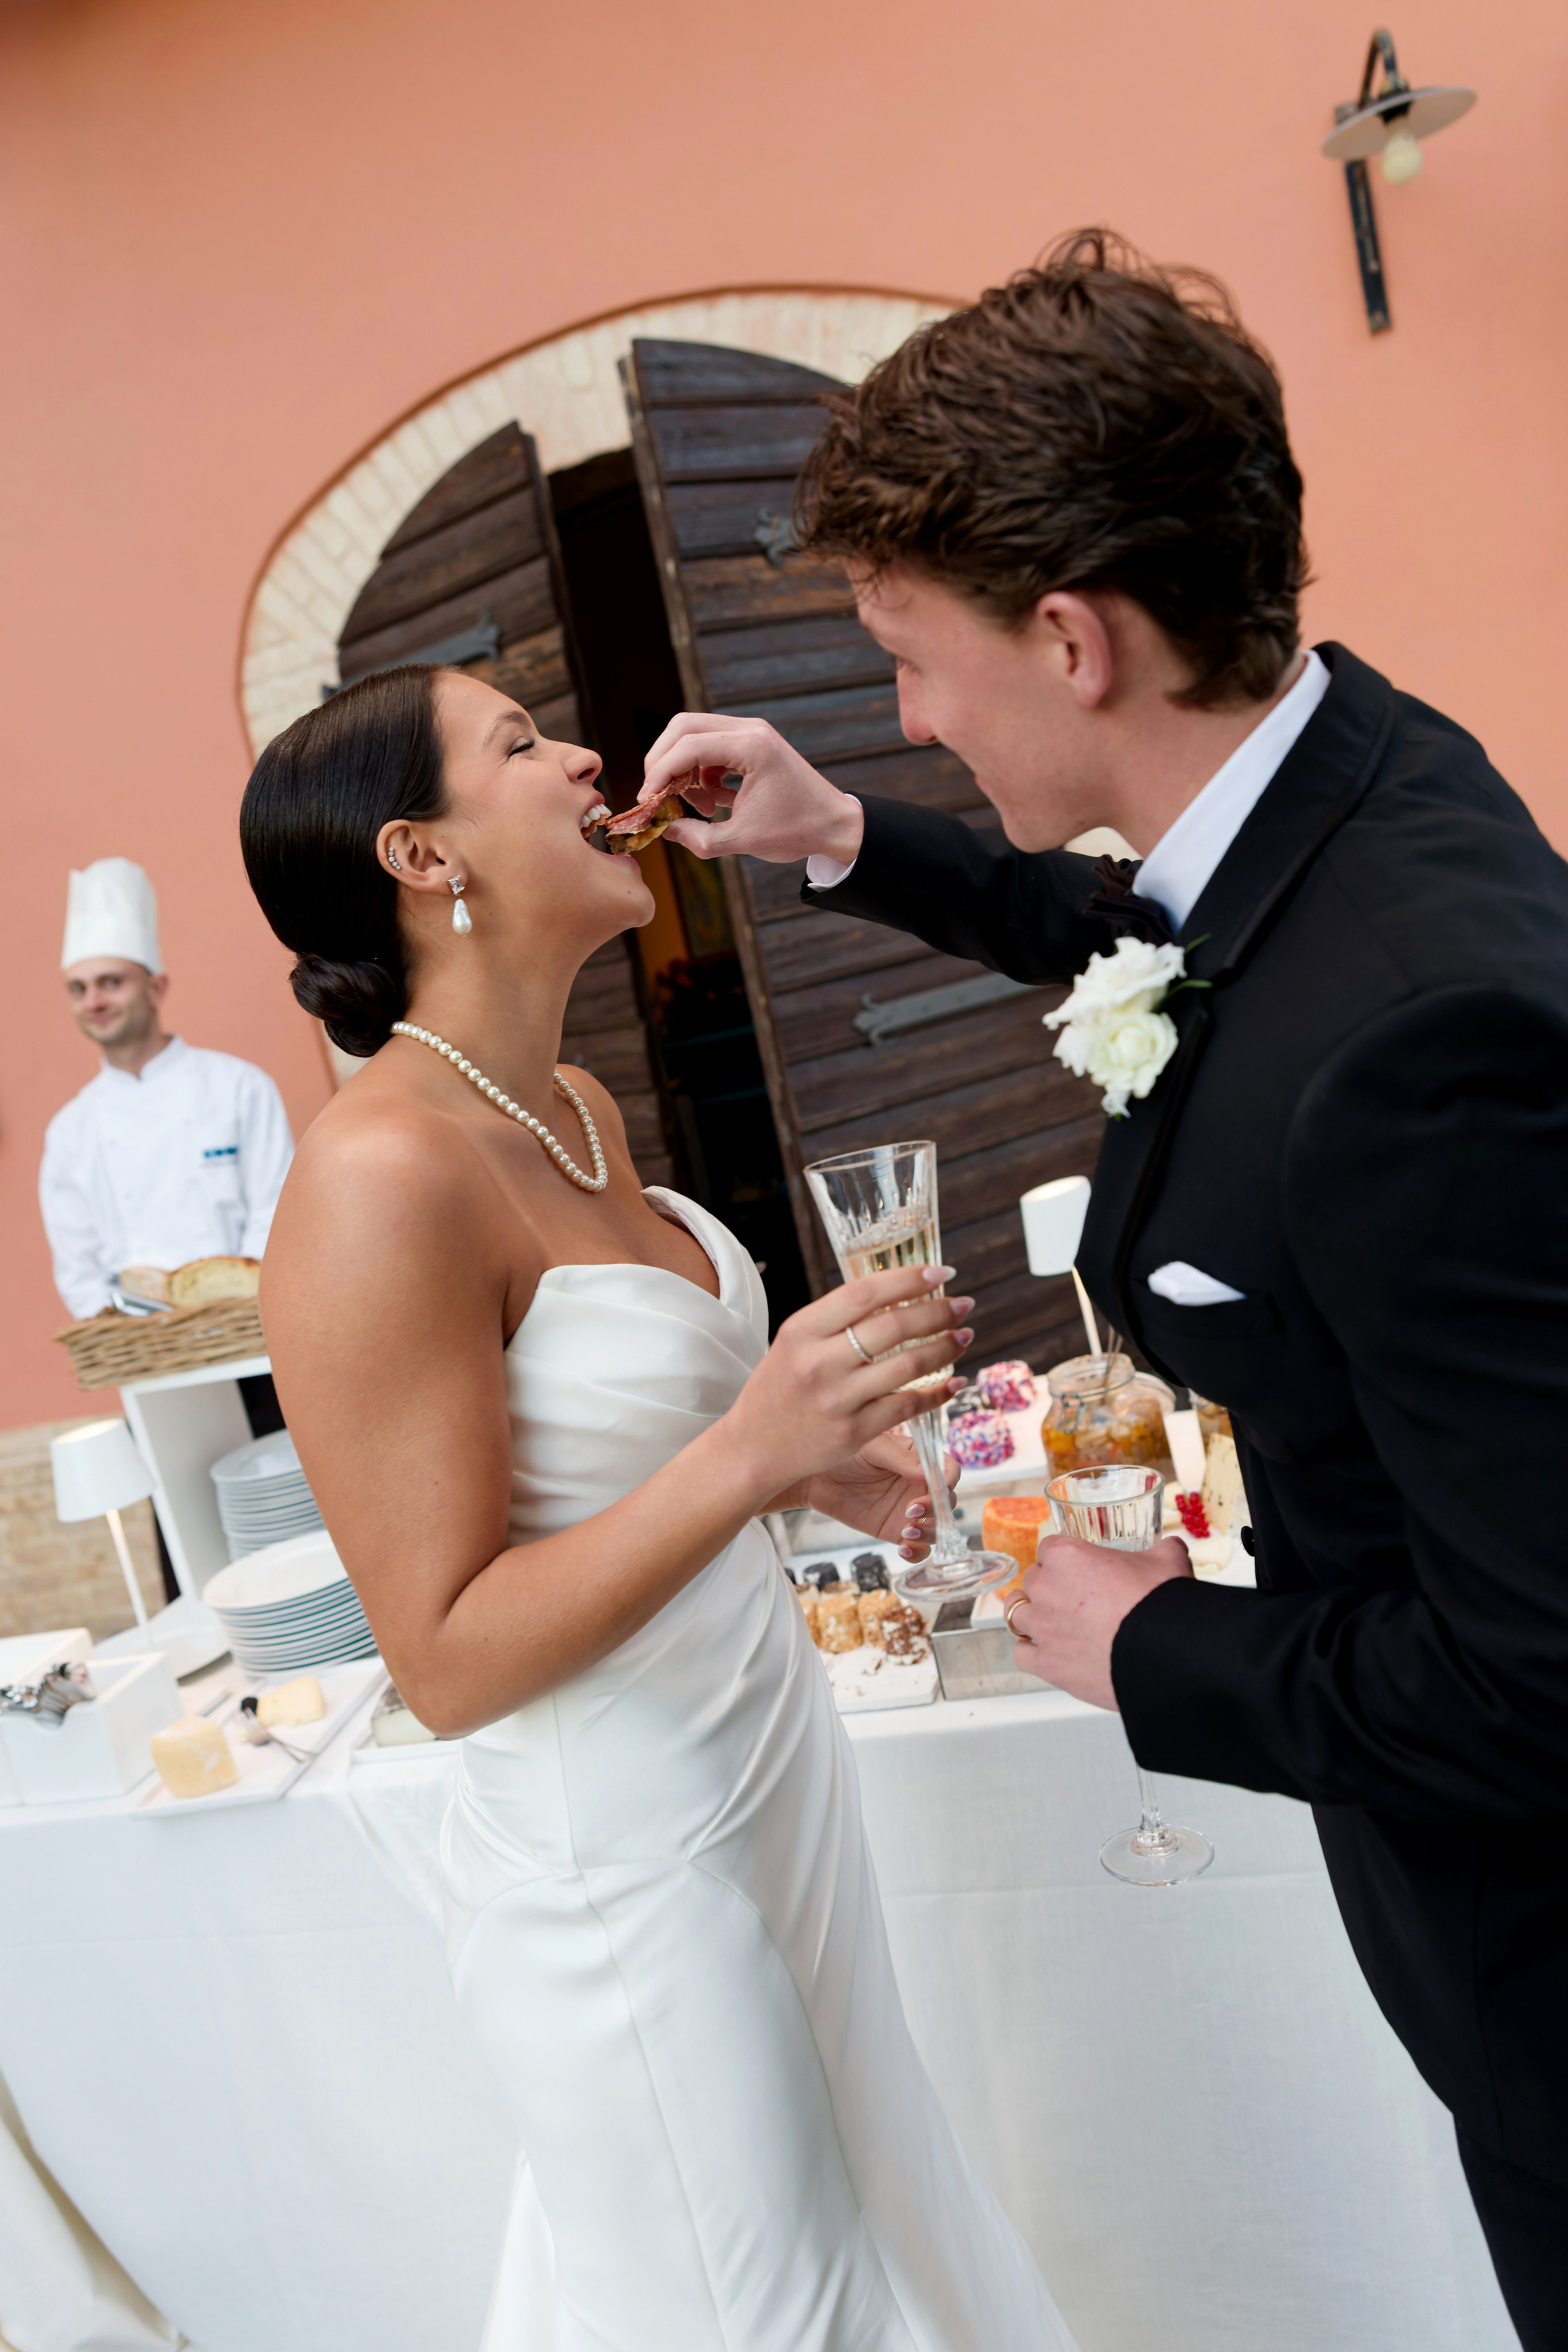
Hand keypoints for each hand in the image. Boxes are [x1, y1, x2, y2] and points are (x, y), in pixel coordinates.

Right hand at [638, 713, 864, 866]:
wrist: (835, 825)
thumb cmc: (797, 831)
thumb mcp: (742, 840)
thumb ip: (697, 837)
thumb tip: (662, 828)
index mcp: (752, 746)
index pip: (688, 747)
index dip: (660, 773)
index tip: (647, 800)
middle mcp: (750, 729)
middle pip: (683, 727)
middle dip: (662, 761)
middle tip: (657, 794)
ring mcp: (752, 731)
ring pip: (694, 734)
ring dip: (683, 769)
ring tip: (697, 807)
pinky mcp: (751, 742)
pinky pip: (710, 746)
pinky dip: (701, 772)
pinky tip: (713, 801)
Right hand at [724, 1268, 972, 1498]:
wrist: (752, 1448)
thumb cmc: (779, 1388)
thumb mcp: (794, 1343)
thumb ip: (837, 1320)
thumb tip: (899, 1294)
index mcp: (802, 1330)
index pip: (865, 1292)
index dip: (909, 1279)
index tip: (941, 1272)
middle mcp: (818, 1362)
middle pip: (893, 1327)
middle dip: (938, 1311)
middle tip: (964, 1304)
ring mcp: (837, 1399)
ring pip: (907, 1366)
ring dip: (945, 1348)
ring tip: (964, 1337)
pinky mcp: (853, 1433)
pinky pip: (907, 1407)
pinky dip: (937, 1393)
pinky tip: (954, 1381)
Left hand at [797, 1426, 955, 1559]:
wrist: (816, 1478)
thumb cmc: (845, 1455)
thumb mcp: (872, 1449)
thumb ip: (900, 1459)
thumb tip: (927, 1472)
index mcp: (919, 1459)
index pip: (949, 1470)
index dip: (949, 1481)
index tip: (938, 1489)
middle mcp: (920, 1486)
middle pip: (947, 1502)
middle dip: (936, 1510)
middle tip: (911, 1510)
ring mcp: (910, 1511)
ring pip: (937, 1528)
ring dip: (928, 1533)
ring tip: (906, 1531)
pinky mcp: (896, 1531)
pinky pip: (918, 1548)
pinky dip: (917, 1552)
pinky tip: (904, 1548)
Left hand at [1008, 1533, 1193, 1709]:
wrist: (1167, 1652)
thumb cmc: (1161, 1602)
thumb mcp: (1166, 1561)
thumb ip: (1162, 1549)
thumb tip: (1171, 1547)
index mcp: (1066, 1556)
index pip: (1049, 1548)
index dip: (1063, 1558)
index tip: (1076, 1568)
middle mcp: (1046, 1588)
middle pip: (1033, 1579)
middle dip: (1050, 1585)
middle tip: (1072, 1596)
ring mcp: (1042, 1627)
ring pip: (1017, 1613)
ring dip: (1031, 1614)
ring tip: (1049, 1620)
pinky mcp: (1047, 1664)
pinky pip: (1021, 1653)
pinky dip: (1030, 1651)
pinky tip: (1044, 1651)